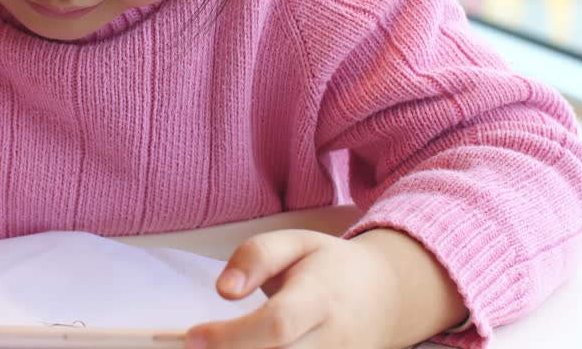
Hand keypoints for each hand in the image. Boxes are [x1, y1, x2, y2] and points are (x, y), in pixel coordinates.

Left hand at [188, 229, 466, 348]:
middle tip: (201, 346)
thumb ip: (256, 256)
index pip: (278, 324)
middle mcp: (335, 338)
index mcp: (322, 296)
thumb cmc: (330, 267)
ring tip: (223, 346)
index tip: (193, 334)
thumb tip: (223, 290)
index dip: (232, 337)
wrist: (387, 295)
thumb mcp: (295, 242)